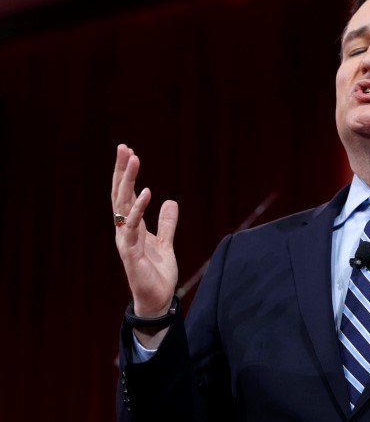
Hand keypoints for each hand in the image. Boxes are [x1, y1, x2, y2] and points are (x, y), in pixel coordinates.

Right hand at [111, 144, 178, 319]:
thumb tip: (170, 201)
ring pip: (123, 205)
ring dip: (128, 182)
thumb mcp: (166, 243)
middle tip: (124, 147)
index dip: (126, 174)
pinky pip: (133, 227)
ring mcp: (126, 241)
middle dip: (122, 170)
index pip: (126, 195)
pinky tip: (147, 192)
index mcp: (131, 226)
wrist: (157, 300)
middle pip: (120, 194)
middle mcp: (124, 230)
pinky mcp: (132, 253)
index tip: (128, 151)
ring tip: (134, 160)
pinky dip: (139, 209)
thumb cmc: (157, 273)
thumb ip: (167, 223)